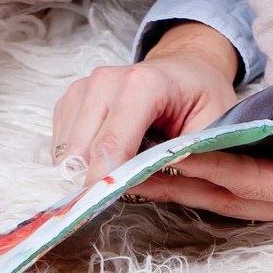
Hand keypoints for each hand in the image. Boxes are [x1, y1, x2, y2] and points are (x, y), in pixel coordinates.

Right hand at [50, 22, 239, 183]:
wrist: (187, 68)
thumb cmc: (201, 97)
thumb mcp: (211, 126)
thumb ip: (181, 155)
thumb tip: (140, 184)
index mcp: (145, 83)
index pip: (112, 142)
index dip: (106, 178)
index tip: (105, 204)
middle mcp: (107, 80)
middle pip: (83, 150)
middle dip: (97, 178)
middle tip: (123, 190)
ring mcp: (85, 86)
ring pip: (67, 150)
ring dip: (88, 168)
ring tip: (123, 165)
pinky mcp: (72, 98)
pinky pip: (62, 143)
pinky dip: (80, 159)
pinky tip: (108, 154)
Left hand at [127, 100, 272, 227]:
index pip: (251, 182)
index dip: (204, 168)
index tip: (161, 153)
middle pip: (229, 197)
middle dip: (175, 181)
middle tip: (122, 163)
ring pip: (230, 195)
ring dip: (182, 181)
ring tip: (130, 162)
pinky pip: (244, 183)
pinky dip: (208, 172)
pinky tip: (174, 158)